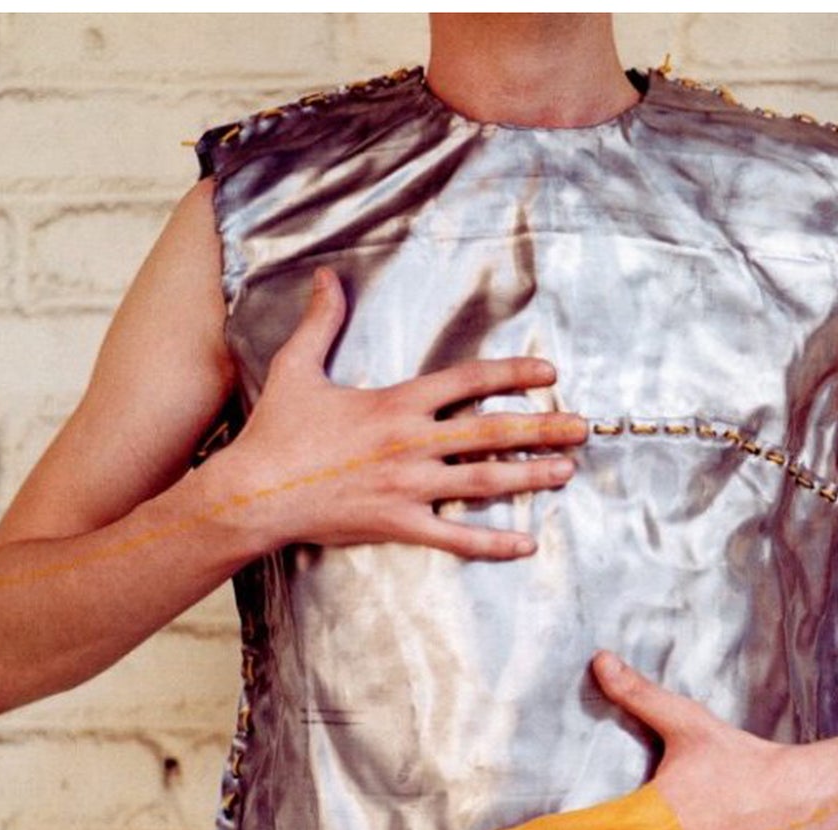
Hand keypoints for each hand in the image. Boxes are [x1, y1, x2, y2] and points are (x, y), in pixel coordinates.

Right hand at [217, 267, 588, 557]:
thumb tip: (326, 277)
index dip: (513, 375)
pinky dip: (493, 543)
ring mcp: (410, 487)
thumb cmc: (276, 433)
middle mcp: (413, 443)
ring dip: (531, 477)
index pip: (469, 381)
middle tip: (582, 429)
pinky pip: (456, 536)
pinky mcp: (400, 524)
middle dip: (543, 429)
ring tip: (566, 473)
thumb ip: (320, 321)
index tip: (548, 374)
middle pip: (493, 432)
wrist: (255, 493)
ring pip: (485, 481)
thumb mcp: (297, 368)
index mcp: (397, 404)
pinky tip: (525, 545)